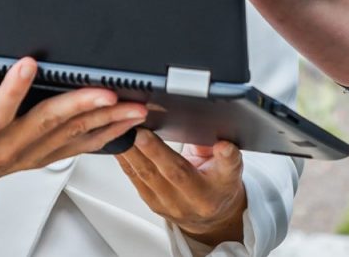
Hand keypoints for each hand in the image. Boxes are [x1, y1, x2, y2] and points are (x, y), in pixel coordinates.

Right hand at [0, 50, 149, 194]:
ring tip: (133, 106)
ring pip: (71, 136)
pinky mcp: (42, 155)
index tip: (27, 64)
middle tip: (107, 90)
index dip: (12, 90)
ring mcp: (29, 154)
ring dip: (104, 121)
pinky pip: (78, 146)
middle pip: (46, 125)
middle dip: (80, 107)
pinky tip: (127, 122)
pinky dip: (105, 133)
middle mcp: (7, 146)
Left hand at [116, 129, 247, 245]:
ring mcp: (171, 205)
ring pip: (148, 176)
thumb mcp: (230, 167)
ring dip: (133, 152)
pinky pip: (135, 178)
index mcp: (221, 186)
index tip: (222, 145)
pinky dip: (125, 159)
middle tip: (141, 131)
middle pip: (176, 173)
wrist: (209, 217)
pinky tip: (118, 144)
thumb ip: (224, 152)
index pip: (225, 170)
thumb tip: (213, 133)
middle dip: (155, 151)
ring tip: (123, 132)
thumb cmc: (218, 185)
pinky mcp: (152, 203)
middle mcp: (196, 200)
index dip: (224, 156)